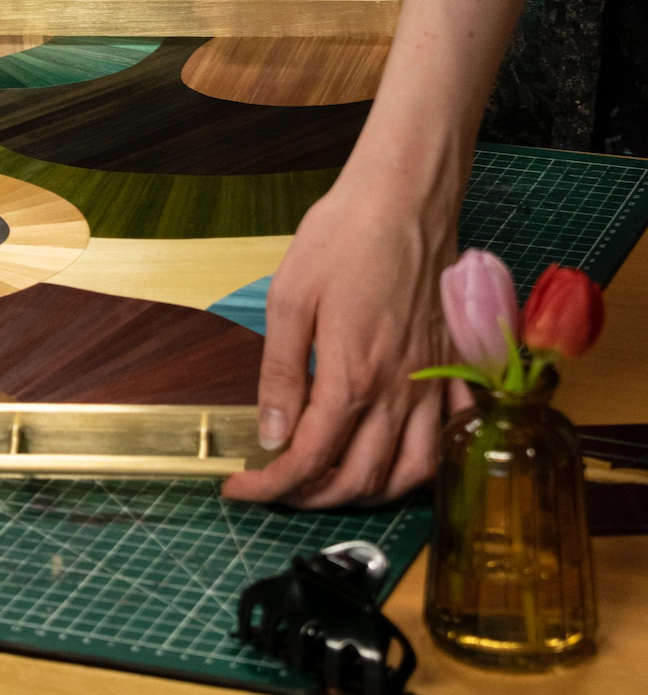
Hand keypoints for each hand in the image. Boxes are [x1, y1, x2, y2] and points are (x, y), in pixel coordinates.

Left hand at [222, 165, 466, 507]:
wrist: (405, 196)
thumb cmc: (345, 235)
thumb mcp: (290, 297)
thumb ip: (281, 373)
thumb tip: (270, 433)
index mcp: (352, 375)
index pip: (308, 458)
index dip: (270, 485)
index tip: (241, 488)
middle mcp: (398, 389)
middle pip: (360, 478)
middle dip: (313, 498)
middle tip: (278, 488)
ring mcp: (433, 379)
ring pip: (412, 472)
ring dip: (371, 494)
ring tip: (334, 486)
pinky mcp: (453, 363)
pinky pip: (454, 435)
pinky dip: (429, 464)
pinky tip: (401, 458)